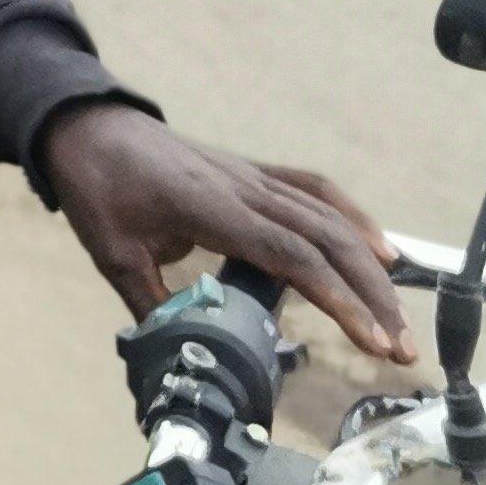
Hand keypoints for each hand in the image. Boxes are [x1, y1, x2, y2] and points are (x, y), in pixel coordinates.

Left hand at [39, 101, 413, 363]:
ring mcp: (253, 176)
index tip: (371, 340)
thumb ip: (152, 306)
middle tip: (400, 350)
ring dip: (371, 268)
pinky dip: (354, 219)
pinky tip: (381, 251)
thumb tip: (181, 360)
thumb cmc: (98, 186)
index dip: (337, 298)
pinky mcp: (253, 172)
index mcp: (212, 208)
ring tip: (399, 321)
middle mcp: (244, 188)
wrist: (85, 125)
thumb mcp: (112, 253)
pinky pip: (315, 191)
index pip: (291, 255)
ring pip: (330, 218)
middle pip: (326, 239)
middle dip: (371, 296)